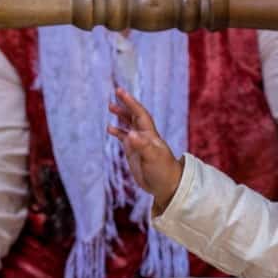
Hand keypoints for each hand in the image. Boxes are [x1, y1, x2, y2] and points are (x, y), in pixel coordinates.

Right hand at [107, 88, 183, 213]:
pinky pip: (124, 138)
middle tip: (115, 93)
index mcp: (150, 135)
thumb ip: (142, 146)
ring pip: (129, 125)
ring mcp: (139, 144)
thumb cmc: (163, 171)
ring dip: (121, 116)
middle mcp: (144, 136)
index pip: (139, 114)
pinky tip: (110, 129)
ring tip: (111, 107)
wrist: (167, 185)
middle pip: (134, 116)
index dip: (130, 102)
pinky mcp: (134, 153)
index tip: (120, 92)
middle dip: (125, 105)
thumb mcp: (153, 158)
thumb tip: (130, 135)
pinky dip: (118, 132)